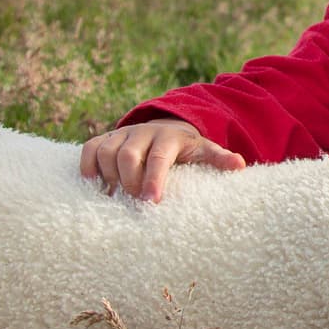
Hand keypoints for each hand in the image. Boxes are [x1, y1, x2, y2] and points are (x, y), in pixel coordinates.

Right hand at [77, 118, 247, 200]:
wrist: (164, 126)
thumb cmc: (186, 147)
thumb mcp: (203, 150)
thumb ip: (219, 158)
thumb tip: (240, 165)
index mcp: (168, 137)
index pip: (158, 157)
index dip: (154, 179)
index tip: (151, 202)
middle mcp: (142, 132)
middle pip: (128, 155)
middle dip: (129, 181)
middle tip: (135, 202)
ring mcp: (121, 134)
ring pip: (106, 152)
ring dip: (110, 177)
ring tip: (117, 197)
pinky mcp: (104, 138)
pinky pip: (89, 149)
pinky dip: (88, 167)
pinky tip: (96, 187)